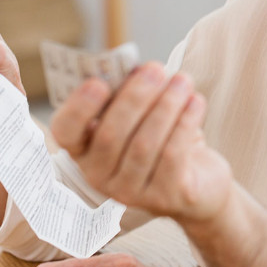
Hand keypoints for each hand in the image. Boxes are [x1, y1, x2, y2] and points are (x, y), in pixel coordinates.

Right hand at [49, 63, 233, 224]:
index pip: (66, 132)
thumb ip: (129, 94)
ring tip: (182, 81)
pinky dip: (185, 123)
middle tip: (155, 69)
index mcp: (84, 150)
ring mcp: (131, 192)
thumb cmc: (162, 139)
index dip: (79, 108)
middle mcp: (99, 176)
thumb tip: (135, 70)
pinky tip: (195, 102)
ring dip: (165, 106)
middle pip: (110, 136)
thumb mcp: (140, 115)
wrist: (201, 182)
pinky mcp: (165, 197)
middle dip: (135, 97)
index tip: (98, 83)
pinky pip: (172, 155)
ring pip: (144, 145)